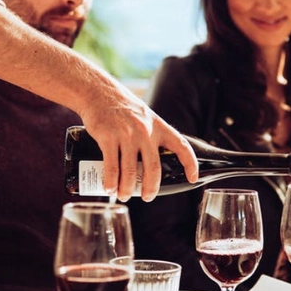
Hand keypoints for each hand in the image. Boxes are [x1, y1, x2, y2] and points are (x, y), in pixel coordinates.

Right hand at [80, 85, 197, 201]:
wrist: (99, 92)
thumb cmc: (122, 107)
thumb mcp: (145, 117)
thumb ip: (152, 134)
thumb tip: (155, 160)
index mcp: (158, 126)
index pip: (181, 146)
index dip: (190, 163)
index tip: (192, 178)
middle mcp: (145, 131)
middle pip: (154, 168)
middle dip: (151, 188)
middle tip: (147, 197)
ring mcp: (126, 135)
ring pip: (131, 171)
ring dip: (127, 189)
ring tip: (124, 195)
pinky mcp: (108, 137)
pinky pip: (112, 166)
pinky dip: (111, 181)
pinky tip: (110, 188)